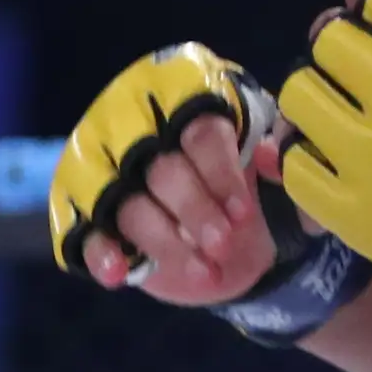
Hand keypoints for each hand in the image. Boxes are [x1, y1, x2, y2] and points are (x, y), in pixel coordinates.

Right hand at [50, 46, 371, 341]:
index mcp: (187, 97)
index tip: (242, 214)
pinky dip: (100, 251)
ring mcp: (106, 167)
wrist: (229, 235)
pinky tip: (118, 273)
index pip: (198, 131)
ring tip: (206, 272)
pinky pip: (82, 228)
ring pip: (126, 203)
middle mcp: (136, 122)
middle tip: (223, 245)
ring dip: (166, 241)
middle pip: (159, 166)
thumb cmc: (252, 184)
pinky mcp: (90, 213)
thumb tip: (271, 155)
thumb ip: (289, 158)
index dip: (220, 174)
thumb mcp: (281, 169)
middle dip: (194, 209)